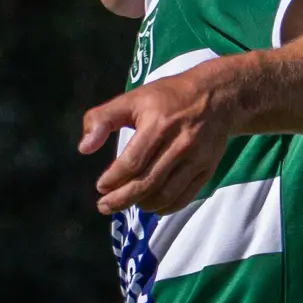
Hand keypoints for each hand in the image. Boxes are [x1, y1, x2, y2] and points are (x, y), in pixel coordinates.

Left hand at [78, 64, 236, 216]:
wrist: (218, 96)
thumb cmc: (168, 97)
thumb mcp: (132, 99)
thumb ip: (103, 119)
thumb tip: (84, 148)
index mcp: (158, 125)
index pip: (132, 163)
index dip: (113, 179)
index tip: (100, 186)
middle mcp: (179, 144)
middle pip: (147, 183)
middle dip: (121, 199)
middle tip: (104, 206)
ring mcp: (196, 159)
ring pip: (165, 194)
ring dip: (142, 204)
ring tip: (126, 203)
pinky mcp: (207, 169)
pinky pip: (184, 197)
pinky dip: (164, 207)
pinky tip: (150, 204)